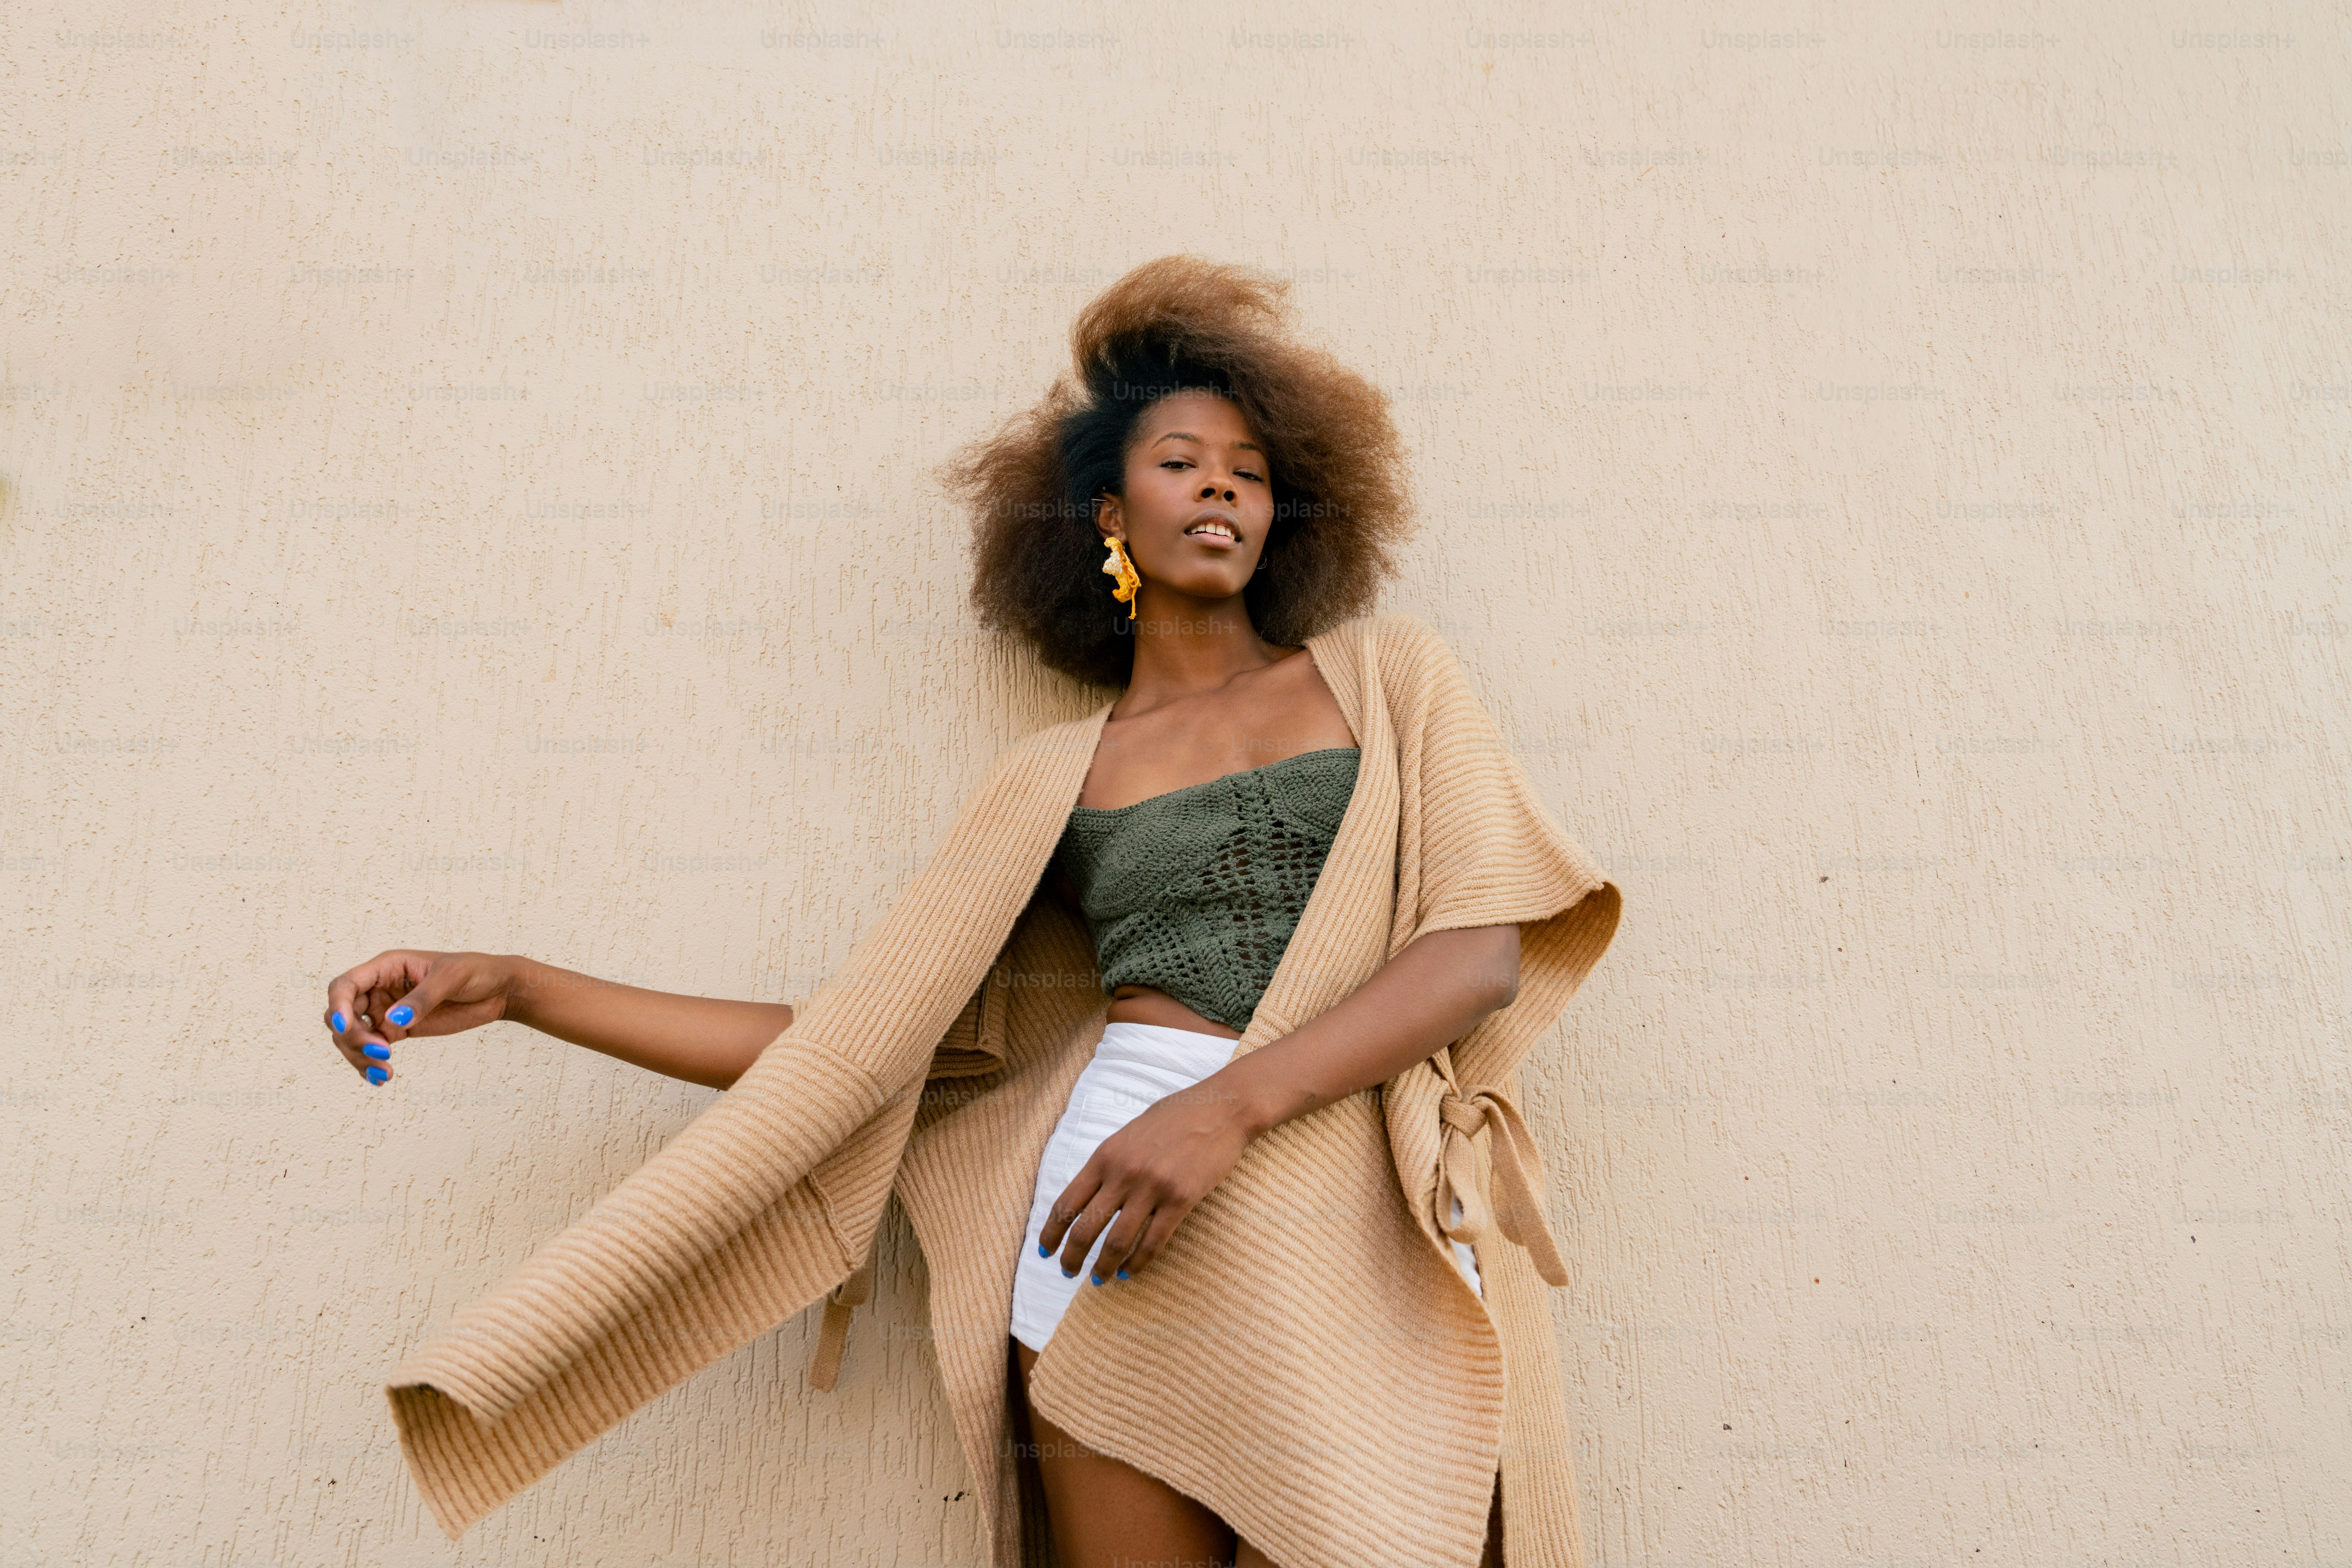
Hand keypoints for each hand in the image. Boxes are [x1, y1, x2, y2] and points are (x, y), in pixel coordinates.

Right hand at [323, 949, 515, 1087]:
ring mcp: (385, 1010)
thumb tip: (393, 1020)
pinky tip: (382, 1077)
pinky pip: (372, 1049)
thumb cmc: (476, 972)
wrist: (497, 990)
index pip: (345, 985)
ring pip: (352, 1037)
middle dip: (352, 1037)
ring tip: (385, 1072)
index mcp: (387, 967)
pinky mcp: (396, 1030)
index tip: (343, 1027)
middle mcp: (379, 988)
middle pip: (342, 1016)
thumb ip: (422, 999)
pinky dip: (370, 1064)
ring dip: (359, 1056)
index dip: (337, 1006)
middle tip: (382, 1053)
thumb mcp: (452, 978)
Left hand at [1038, 1071, 1257, 1285]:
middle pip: (1085, 1228)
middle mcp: (1122, 1173)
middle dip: (1071, 1257)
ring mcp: (1151, 1188)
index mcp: (1105, 1156)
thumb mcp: (1129, 1135)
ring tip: (1098, 1279)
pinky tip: (1129, 1272)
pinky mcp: (1180, 1200)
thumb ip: (1109, 1164)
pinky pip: (1153, 1242)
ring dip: (1103, 1267)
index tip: (1044, 1250)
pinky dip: (1137, 1263)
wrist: (1220, 1108)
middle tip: (1067, 1272)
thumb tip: (1090, 1195)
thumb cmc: (1174, 1117)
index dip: (1051, 1232)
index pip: (1066, 1203)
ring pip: (1116, 1241)